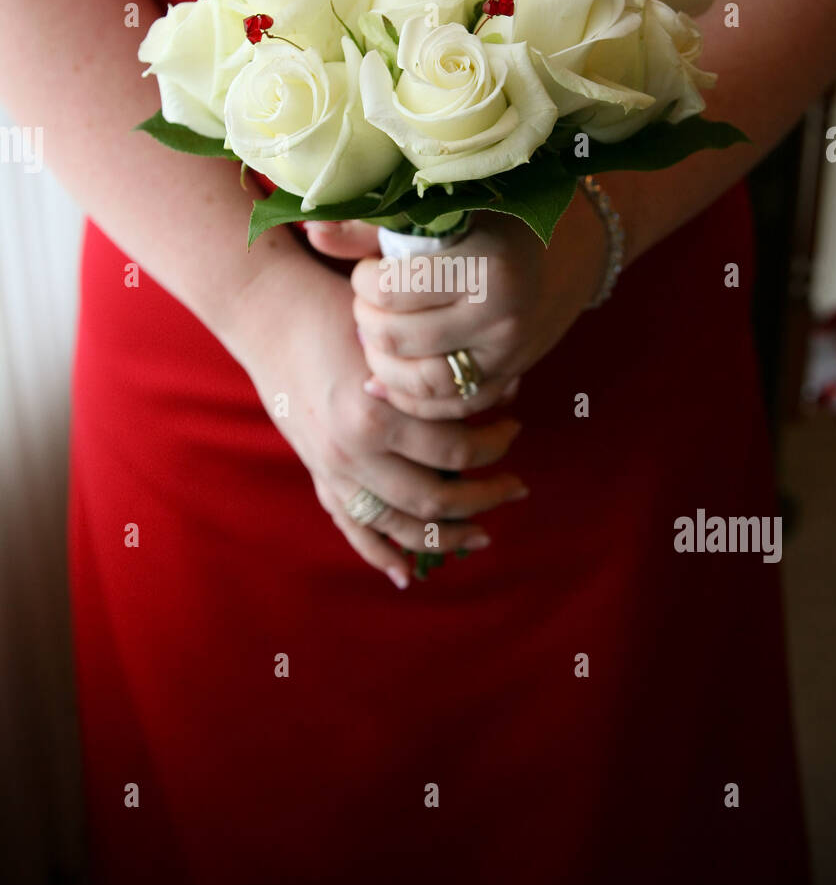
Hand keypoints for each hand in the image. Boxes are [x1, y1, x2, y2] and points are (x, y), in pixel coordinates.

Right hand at [225, 255, 527, 586]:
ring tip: (482, 533)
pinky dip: (380, 553)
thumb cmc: (337, 311)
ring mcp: (332, 469)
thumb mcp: (393, 337)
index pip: (456, 451)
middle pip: (435, 499)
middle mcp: (352, 451)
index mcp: (376, 413)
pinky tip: (407, 573)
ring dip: (448, 535)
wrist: (269, 313)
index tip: (516, 427)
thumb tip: (507, 391)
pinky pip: (352, 527)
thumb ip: (440, 373)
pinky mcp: (318, 474)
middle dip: (486, 498)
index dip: (497, 444)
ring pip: (400, 524)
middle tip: (517, 487)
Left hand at [312, 200, 606, 419]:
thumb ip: (375, 223)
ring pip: (420, 382)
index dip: (363, 282)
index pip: (391, 290)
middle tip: (368, 303)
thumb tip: (313, 231)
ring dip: (382, 364)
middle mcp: (501, 313)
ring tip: (375, 337)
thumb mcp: (442, 208)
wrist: (570, 249)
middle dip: (368, 321)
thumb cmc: (495, 216)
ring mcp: (508, 352)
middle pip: (398, 338)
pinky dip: (410, 399)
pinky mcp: (509, 377)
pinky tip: (387, 378)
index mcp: (484, 262)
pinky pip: (448, 407)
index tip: (369, 270)